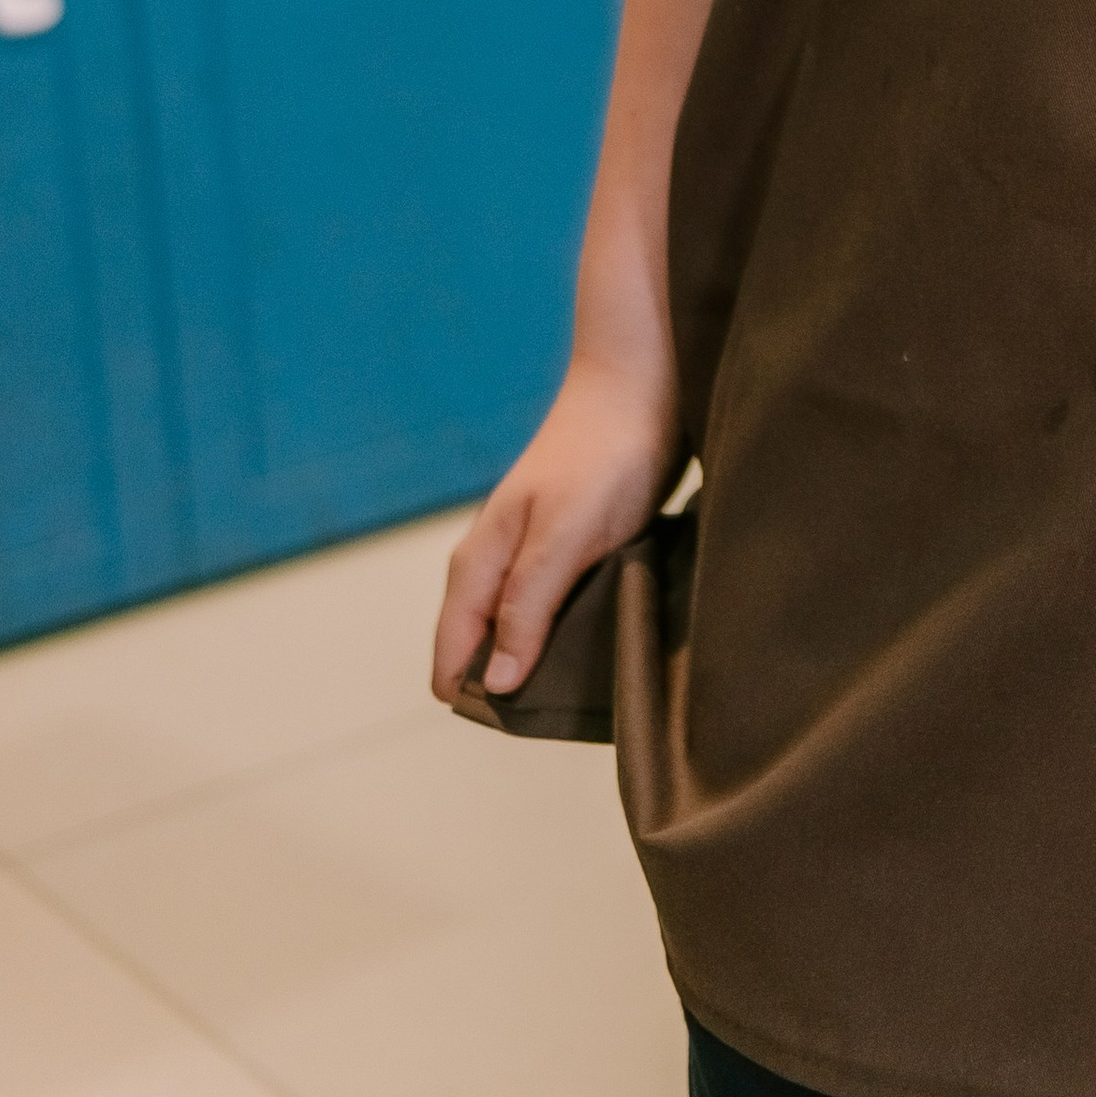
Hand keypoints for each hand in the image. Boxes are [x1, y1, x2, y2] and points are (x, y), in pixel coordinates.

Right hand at [430, 358, 682, 702]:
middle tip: (576, 694)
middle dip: (518, 683)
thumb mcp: (566, 534)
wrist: (643, 383)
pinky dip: (574, 631)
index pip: (452, 657)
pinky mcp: (567, 551)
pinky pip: (554, 611)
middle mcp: (495, 566)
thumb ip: (527, 605)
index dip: (483, 695)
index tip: (534, 712)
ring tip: (598, 669)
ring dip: (550, 658)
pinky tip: (609, 635)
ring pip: (520, 633)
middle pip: (484, 652)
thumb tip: (495, 684)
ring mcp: (530, 558)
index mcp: (478, 565)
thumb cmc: (605, 454)